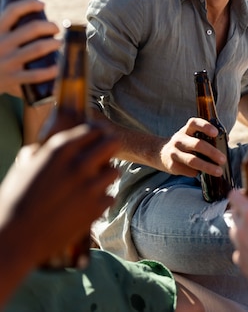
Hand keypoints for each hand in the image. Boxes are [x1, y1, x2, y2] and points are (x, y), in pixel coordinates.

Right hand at [0, 0, 60, 96]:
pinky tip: (58, 68)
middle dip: (50, 26)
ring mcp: (7, 62)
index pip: (13, 11)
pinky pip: (36, 74)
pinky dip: (50, 71)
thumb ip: (7, 28)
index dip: (29, 4)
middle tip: (56, 29)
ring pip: (38, 48)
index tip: (42, 4)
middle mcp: (1, 44)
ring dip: (54, 44)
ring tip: (59, 43)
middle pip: (33, 28)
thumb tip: (31, 9)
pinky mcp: (12, 79)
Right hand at [0, 124, 118, 268]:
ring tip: (93, 183)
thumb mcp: (25, 165)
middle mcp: (79, 163)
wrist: (14, 237)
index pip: (94, 128)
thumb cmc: (14, 200)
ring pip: (114, 171)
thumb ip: (43, 150)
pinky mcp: (95, 208)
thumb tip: (50, 141)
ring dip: (106, 176)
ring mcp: (89, 186)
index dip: (99, 131)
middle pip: (112, 142)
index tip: (101, 136)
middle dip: (110, 147)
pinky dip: (101, 200)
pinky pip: (110, 197)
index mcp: (60, 148)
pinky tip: (87, 204)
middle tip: (105, 155)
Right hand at [159, 117, 226, 176]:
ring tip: (219, 171)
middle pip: (197, 144)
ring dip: (207, 166)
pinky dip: (197, 173)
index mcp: (186, 130)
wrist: (160, 153)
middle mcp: (179, 139)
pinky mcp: (172, 165)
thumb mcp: (191, 136)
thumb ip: (206, 137)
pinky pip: (188, 171)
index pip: (194, 123)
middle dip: (212, 152)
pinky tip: (202, 174)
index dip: (205, 127)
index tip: (215, 133)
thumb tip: (225, 140)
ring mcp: (174, 152)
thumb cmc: (184, 144)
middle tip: (223, 159)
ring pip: (192, 160)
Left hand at [228, 189, 247, 308]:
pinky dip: (246, 249)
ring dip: (243, 230)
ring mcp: (240, 248)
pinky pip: (239, 251)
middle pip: (233, 213)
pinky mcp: (242, 264)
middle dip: (243, 211)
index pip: (234, 196)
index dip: (240, 193)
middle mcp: (242, 229)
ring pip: (234, 232)